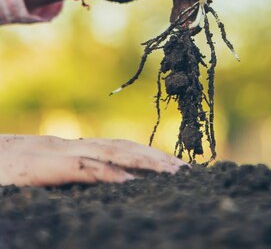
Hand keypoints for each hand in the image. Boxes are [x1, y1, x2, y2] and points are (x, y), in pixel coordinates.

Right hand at [0, 135, 186, 186]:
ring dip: (146, 161)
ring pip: (112, 152)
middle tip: (187, 170)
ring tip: (174, 174)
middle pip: (123, 147)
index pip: (116, 148)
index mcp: (68, 150)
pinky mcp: (46, 165)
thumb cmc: (1, 171)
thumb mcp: (34, 177)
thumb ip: (62, 178)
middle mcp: (69, 147)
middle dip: (157, 158)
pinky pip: (85, 168)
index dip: (146, 154)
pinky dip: (112, 174)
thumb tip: (95, 187)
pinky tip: (134, 182)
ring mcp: (58, 153)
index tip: (172, 166)